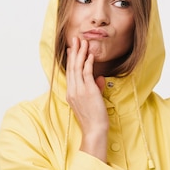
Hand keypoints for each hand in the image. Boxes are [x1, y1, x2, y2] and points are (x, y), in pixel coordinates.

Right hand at [66, 37, 108, 160]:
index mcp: (71, 94)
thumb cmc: (93, 119)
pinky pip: (86, 73)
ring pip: (77, 68)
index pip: (70, 73)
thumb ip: (96, 88)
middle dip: (74, 52)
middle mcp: (72, 91)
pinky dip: (88, 63)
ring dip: (81, 53)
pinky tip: (90, 54)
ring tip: (83, 42)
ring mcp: (79, 91)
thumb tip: (100, 78)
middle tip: (75, 39)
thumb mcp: (93, 101)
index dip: (71, 60)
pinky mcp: (87, 91)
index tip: (72, 49)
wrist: (94, 130)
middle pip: (71, 67)